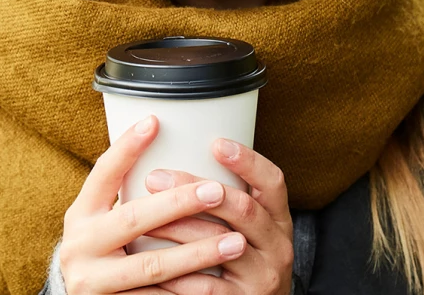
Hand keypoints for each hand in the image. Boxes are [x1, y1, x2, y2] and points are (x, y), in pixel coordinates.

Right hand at [59, 116, 249, 293]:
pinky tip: (219, 281)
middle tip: (216, 190)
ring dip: (198, 253)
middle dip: (178, 203)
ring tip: (235, 242)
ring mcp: (93, 280)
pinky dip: (189, 290)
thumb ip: (127, 194)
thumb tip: (164, 138)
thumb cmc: (104, 250)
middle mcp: (80, 245)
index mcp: (80, 214)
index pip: (102, 173)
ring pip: (152, 266)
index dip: (126, 148)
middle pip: (133, 219)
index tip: (154, 122)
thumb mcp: (102, 219)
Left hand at [144, 139, 293, 294]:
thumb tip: (176, 155)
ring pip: (221, 245)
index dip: (248, 161)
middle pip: (242, 209)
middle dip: (195, 189)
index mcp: (278, 220)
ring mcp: (263, 276)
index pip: (273, 182)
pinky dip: (179, 273)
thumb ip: (227, 202)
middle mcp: (277, 246)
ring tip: (145, 218)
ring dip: (179, 228)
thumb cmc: (243, 262)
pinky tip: (153, 261)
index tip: (216, 143)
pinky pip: (208, 286)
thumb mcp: (250, 231)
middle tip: (155, 177)